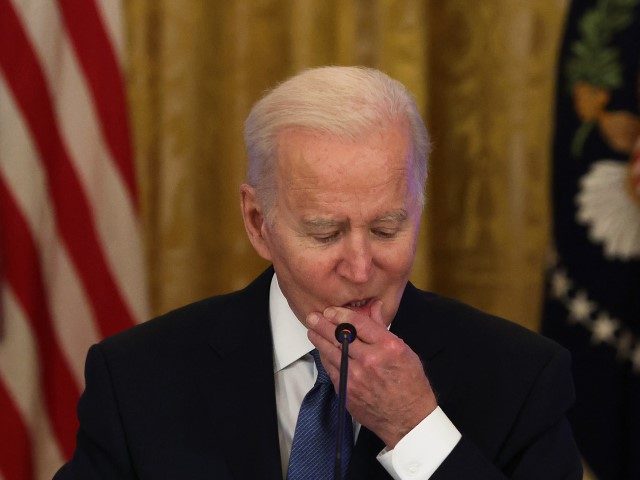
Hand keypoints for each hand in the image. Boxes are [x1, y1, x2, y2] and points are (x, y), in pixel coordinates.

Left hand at [306, 301, 436, 447]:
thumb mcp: (404, 350)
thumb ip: (383, 328)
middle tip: (313, 317)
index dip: (340, 314)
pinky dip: (325, 358)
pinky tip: (322, 351)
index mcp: (387, 347)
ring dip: (319, 340)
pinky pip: (331, 369)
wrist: (408, 419)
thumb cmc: (410, 384)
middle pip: (340, 336)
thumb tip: (373, 307)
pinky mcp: (347, 391)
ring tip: (312, 331)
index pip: (358, 323)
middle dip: (323, 324)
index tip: (331, 311)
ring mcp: (356, 377)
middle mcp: (370, 360)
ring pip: (331, 352)